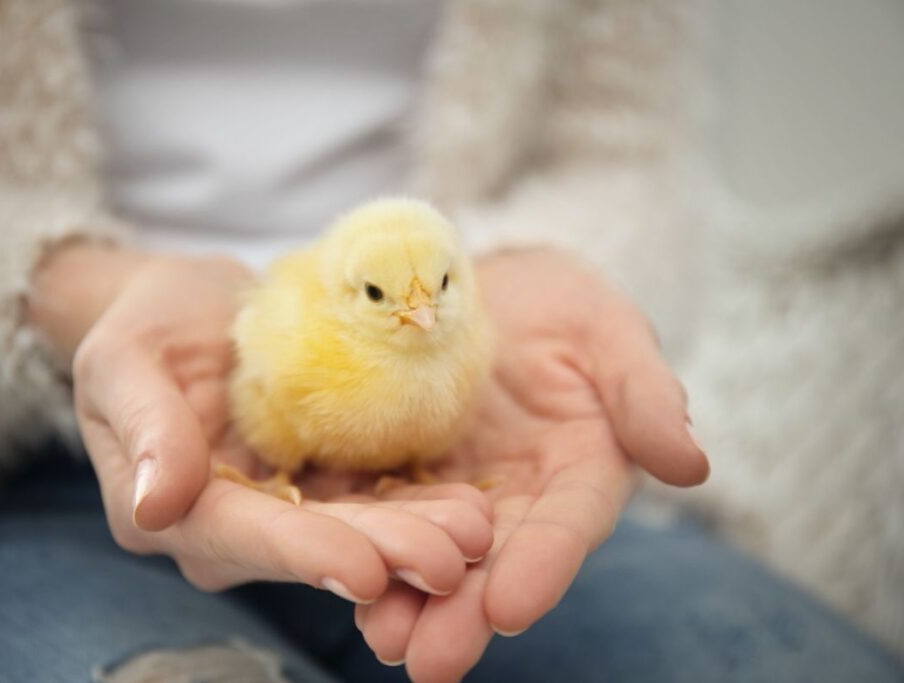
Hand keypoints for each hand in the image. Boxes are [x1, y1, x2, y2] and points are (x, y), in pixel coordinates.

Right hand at [30, 244, 492, 601]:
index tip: (364, 570)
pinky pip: (375, 496)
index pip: (237, 537)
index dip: (300, 554)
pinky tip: (473, 501)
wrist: (191, 310)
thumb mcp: (124, 359)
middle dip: (383, 554)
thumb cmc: (145, 325)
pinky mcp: (324, 481)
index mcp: (169, 510)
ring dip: (417, 534)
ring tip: (478, 534)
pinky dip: (421, 500)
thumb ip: (144, 426)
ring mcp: (283, 507)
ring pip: (354, 529)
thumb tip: (154, 506)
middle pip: (311, 545)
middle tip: (454, 559)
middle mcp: (231, 526)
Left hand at [354, 249, 708, 680]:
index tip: (511, 608)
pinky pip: (378, 508)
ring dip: (405, 600)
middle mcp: (513, 496)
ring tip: (380, 641)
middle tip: (431, 662)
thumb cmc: (566, 307)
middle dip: (462, 613)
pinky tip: (336, 577)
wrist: (495, 287)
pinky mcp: (400, 467)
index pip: (563, 527)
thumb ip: (646, 395)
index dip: (541, 567)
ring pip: (430, 551)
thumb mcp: (611, 333)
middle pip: (491, 561)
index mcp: (576, 472)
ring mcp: (452, 486)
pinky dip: (360, 545)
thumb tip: (691, 463)